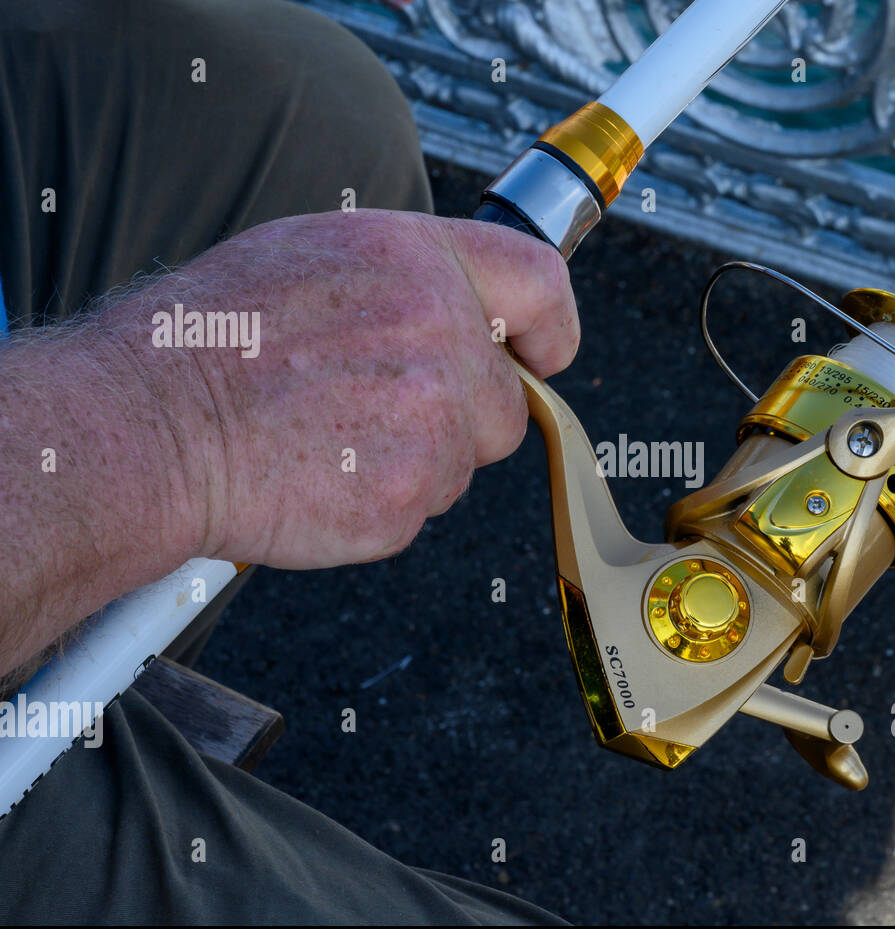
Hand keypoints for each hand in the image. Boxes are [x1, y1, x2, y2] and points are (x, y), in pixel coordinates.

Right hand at [132, 209, 579, 567]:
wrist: (147, 426)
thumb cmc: (208, 340)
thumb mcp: (316, 256)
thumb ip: (411, 282)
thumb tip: (464, 312)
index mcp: (418, 262)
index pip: (540, 282)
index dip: (552, 326)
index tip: (545, 353)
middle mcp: (440, 335)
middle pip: (504, 400)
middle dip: (459, 416)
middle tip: (375, 409)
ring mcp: (430, 422)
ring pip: (463, 463)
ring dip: (417, 461)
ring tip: (328, 436)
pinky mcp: (407, 497)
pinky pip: (422, 510)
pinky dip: (380, 502)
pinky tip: (319, 472)